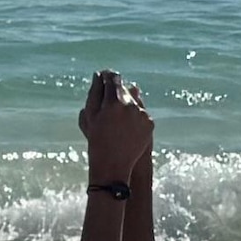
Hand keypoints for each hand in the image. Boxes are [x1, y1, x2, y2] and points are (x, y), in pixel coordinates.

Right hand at [79, 69, 151, 185]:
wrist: (113, 166)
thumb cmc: (96, 140)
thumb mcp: (90, 116)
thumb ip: (94, 93)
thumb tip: (99, 75)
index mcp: (114, 102)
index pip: (112, 78)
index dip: (107, 75)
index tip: (103, 76)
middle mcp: (131, 105)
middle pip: (124, 88)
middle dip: (116, 90)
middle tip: (107, 98)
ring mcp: (143, 115)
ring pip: (134, 100)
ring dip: (125, 102)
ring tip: (115, 117)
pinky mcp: (150, 124)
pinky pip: (141, 112)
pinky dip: (134, 115)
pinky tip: (124, 125)